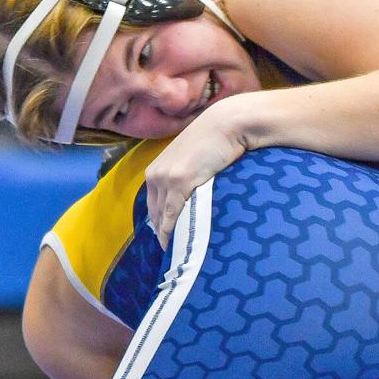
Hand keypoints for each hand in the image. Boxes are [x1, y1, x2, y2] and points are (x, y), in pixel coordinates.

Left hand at [143, 99, 247, 251]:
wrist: (225, 125)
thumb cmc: (214, 141)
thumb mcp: (193, 160)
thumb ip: (187, 175)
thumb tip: (194, 192)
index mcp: (156, 169)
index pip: (153, 204)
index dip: (159, 222)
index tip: (166, 238)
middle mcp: (155, 175)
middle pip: (155, 212)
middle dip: (160, 232)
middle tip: (170, 251)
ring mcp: (166, 178)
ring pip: (162, 215)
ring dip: (166, 234)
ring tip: (175, 252)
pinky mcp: (179, 182)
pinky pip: (172, 213)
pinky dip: (172, 229)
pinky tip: (175, 242)